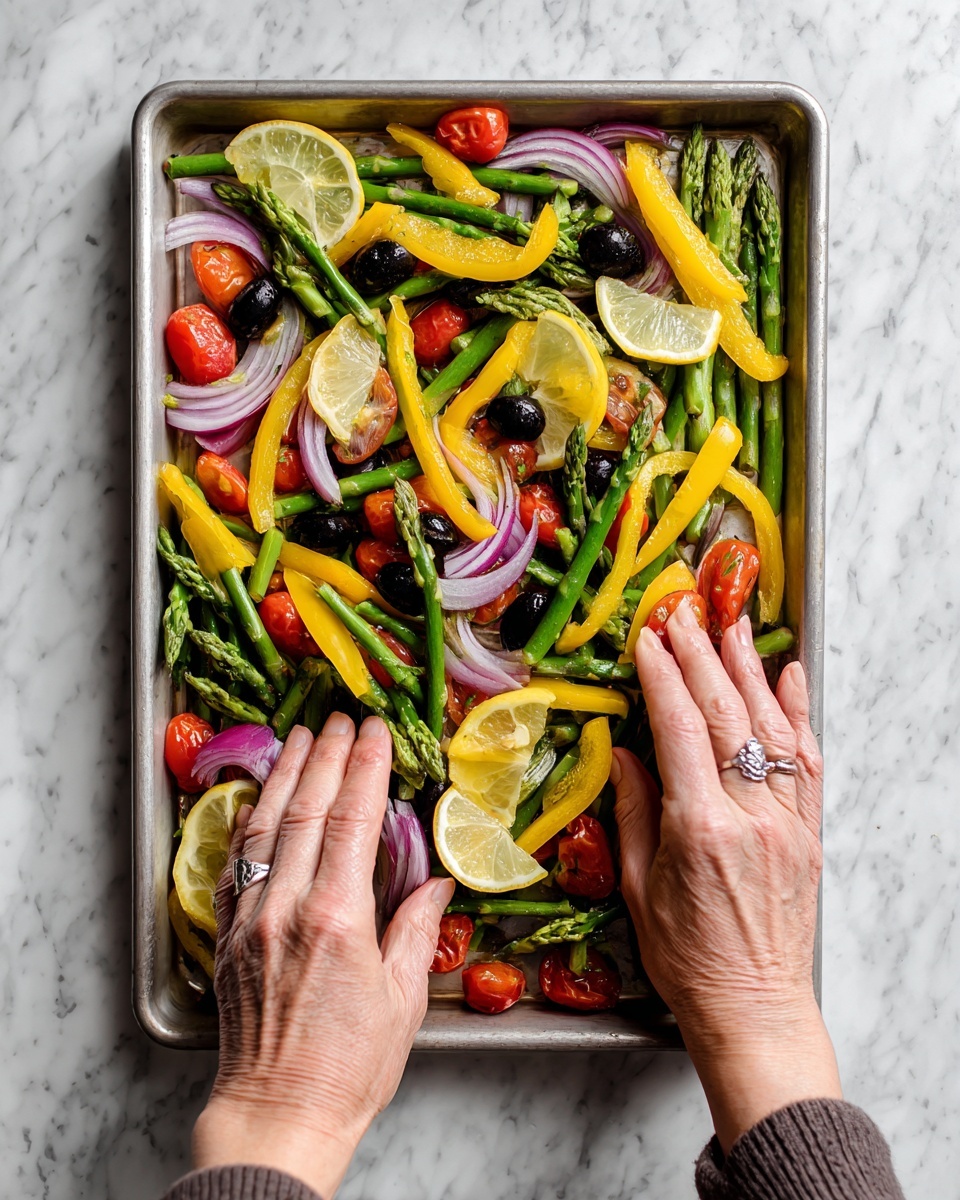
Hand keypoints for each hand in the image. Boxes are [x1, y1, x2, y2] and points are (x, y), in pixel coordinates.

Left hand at [192, 714, 453, 1195]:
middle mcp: (288, 908)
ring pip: (266, 827)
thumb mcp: (402, 1000)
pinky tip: (260, 797)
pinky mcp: (230, 936)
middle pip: (307, 810)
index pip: (353, 821)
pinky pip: (237, 862)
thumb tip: (438, 883)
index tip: (376, 733)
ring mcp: (252, 918)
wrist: (278, 1115)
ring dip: (286, 775)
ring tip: (302, 736)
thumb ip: (417, 930)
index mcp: (338, 919)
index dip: (365, 768)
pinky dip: (250, 820)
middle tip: (342, 719)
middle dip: (327, 757)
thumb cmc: (349, 1067)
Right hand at [613, 608, 839, 1152]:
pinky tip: (789, 677)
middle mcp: (750, 818)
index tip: (649, 639)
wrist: (755, 1009)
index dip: (662, 677)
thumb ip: (632, 812)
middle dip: (701, 657)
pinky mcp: (808, 834)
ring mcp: (787, 823)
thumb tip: (625, 752)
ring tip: (734, 626)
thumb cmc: (687, 960)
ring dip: (750, 670)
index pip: (680, 730)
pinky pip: (807, 761)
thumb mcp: (637, 888)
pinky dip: (799, 713)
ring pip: (771, 729)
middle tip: (684, 614)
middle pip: (725, 717)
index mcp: (699, 831)